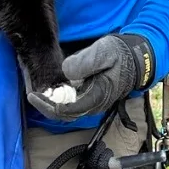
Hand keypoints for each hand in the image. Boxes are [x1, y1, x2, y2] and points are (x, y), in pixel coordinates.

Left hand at [35, 32, 154, 119]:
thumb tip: (66, 71)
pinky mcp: (90, 96)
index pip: (68, 111)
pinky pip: (70, 104)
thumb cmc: (121, 55)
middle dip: (46, 106)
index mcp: (96, 97)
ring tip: (36, 93)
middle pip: (64, 115)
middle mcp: (93, 104)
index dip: (48, 105)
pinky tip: (49, 89)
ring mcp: (91, 102)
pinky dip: (57, 99)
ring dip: (51, 104)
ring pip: (66, 111)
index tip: (34, 95)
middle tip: (32, 95)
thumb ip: (85, 62)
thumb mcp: (104, 52)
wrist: (137, 58)